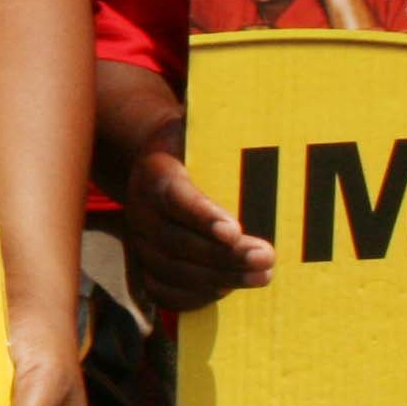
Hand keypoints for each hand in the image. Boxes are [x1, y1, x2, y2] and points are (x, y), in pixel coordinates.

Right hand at [115, 119, 272, 313]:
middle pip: (177, 241)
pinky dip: (197, 297)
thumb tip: (266, 108)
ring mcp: (139, 240)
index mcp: (155, 171)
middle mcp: (139, 208)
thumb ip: (223, 125)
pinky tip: (229, 290)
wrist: (156, 162)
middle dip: (224, 255)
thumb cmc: (194, 143)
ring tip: (262, 275)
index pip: (176, 196)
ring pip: (173, 270)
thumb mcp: (202, 125)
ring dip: (220, 278)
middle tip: (267, 256)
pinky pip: (164, 291)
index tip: (235, 229)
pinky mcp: (143, 265)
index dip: (203, 216)